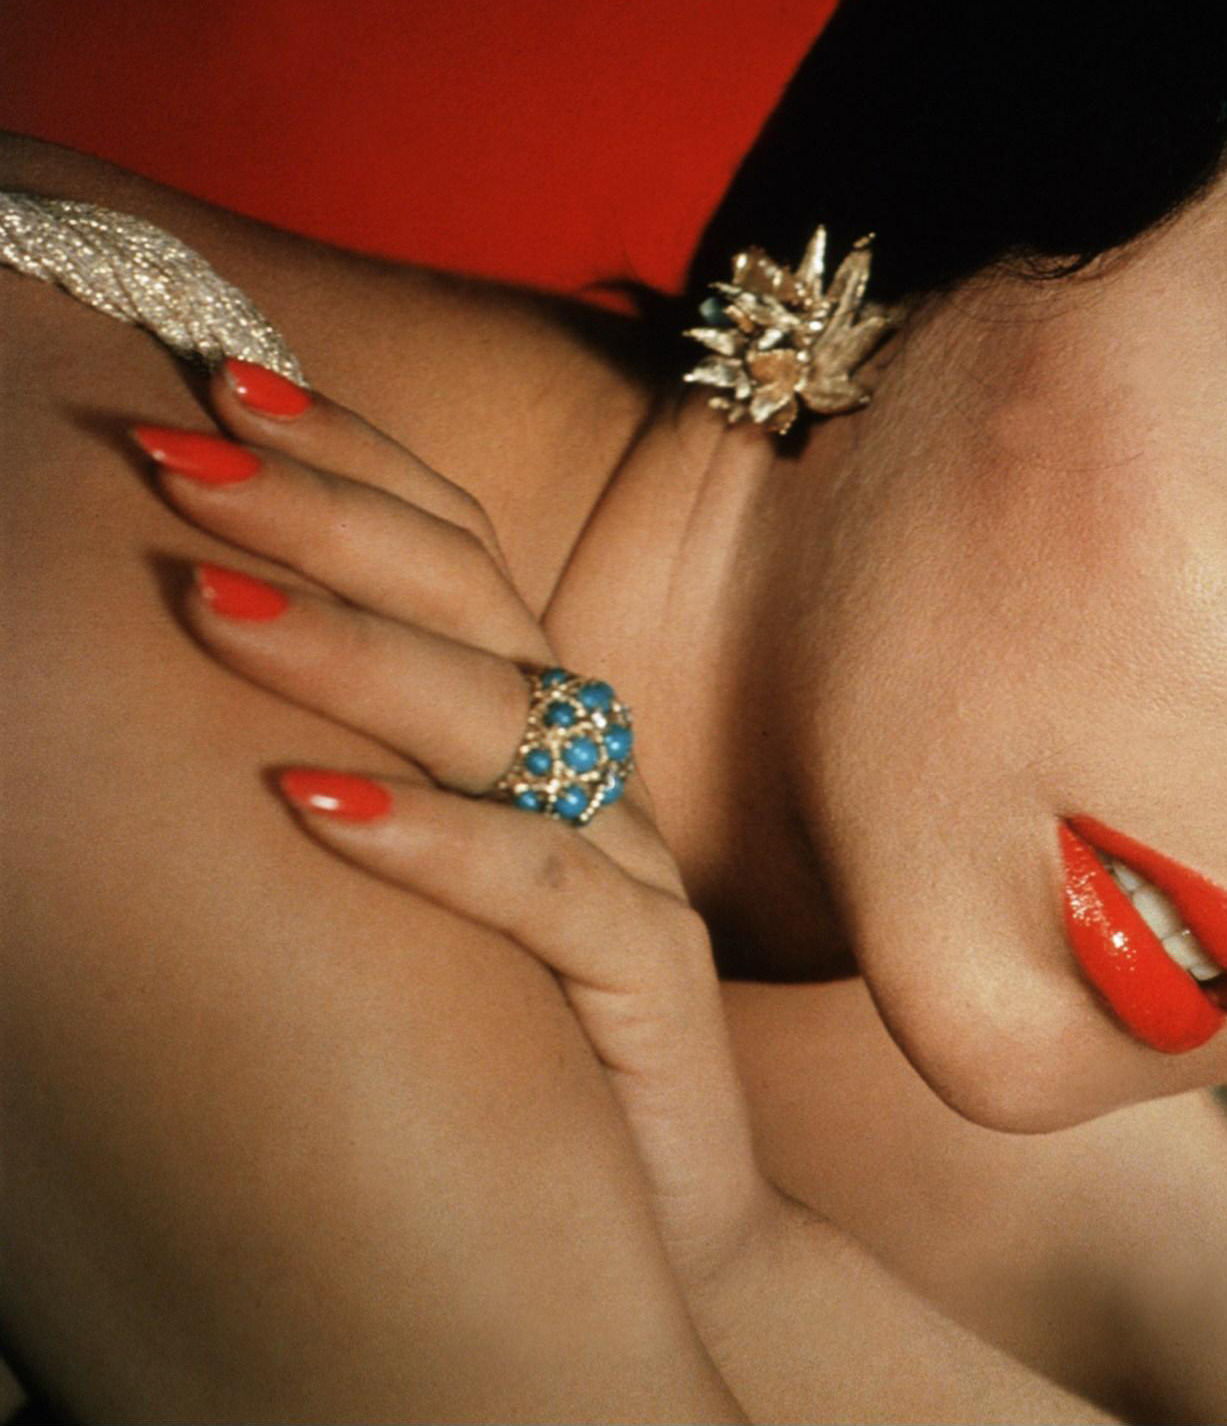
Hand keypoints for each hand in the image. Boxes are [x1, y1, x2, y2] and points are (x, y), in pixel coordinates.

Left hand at [137, 369, 783, 1292]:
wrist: (658, 1227)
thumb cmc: (516, 1048)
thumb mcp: (430, 879)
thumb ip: (369, 761)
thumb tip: (193, 638)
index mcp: (543, 729)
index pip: (453, 552)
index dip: (349, 461)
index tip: (219, 388)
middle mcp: (591, 774)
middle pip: (472, 604)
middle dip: (325, 517)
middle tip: (179, 455)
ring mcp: (629, 867)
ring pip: (502, 726)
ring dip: (353, 656)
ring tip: (210, 605)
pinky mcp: (652, 981)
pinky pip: (543, 893)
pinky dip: (433, 842)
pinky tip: (315, 808)